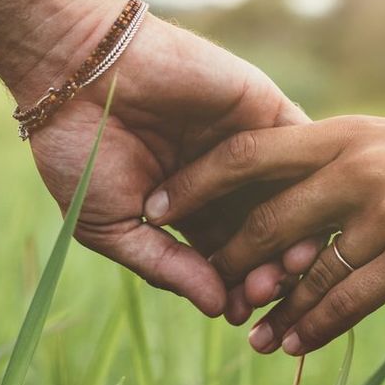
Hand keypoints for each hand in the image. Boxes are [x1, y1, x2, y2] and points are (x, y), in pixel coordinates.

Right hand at [22, 9, 320, 317]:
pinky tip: (305, 212)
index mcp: (190, 211)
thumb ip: (165, 267)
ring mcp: (248, 145)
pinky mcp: (264, 108)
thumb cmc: (80, 150)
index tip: (238, 314)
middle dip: (268, 269)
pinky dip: (308, 181)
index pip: (228, 260)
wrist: (77, 71)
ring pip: (289, 199)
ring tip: (287, 264)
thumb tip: (217, 309)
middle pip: (265, 236)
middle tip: (266, 292)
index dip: (236, 289)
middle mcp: (225, 182)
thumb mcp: (112, 225)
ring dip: (295, 233)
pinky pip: (301, 148)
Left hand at [144, 115, 384, 354]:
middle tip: (211, 292)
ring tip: (249, 337)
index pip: (246, 154)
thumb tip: (280, 197)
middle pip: (265, 222)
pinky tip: (296, 345)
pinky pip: (347, 301)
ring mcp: (384, 212)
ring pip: (304, 273)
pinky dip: (314, 327)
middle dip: (229, 263)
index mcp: (342, 132)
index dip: (194, 184)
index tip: (157, 206)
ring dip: (272, 310)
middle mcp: (355, 167)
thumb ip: (335, 161)